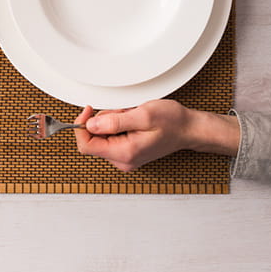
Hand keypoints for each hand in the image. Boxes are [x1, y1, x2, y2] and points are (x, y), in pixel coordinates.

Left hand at [73, 100, 240, 171]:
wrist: (189, 129)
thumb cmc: (172, 122)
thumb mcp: (143, 115)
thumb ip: (115, 121)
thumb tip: (90, 124)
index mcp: (124, 153)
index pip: (86, 145)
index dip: (81, 125)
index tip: (88, 111)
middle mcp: (123, 160)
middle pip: (93, 139)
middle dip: (103, 121)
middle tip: (123, 113)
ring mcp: (125, 158)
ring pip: (102, 136)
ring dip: (112, 122)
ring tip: (132, 117)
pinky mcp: (127, 152)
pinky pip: (111, 137)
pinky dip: (118, 125)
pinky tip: (133, 122)